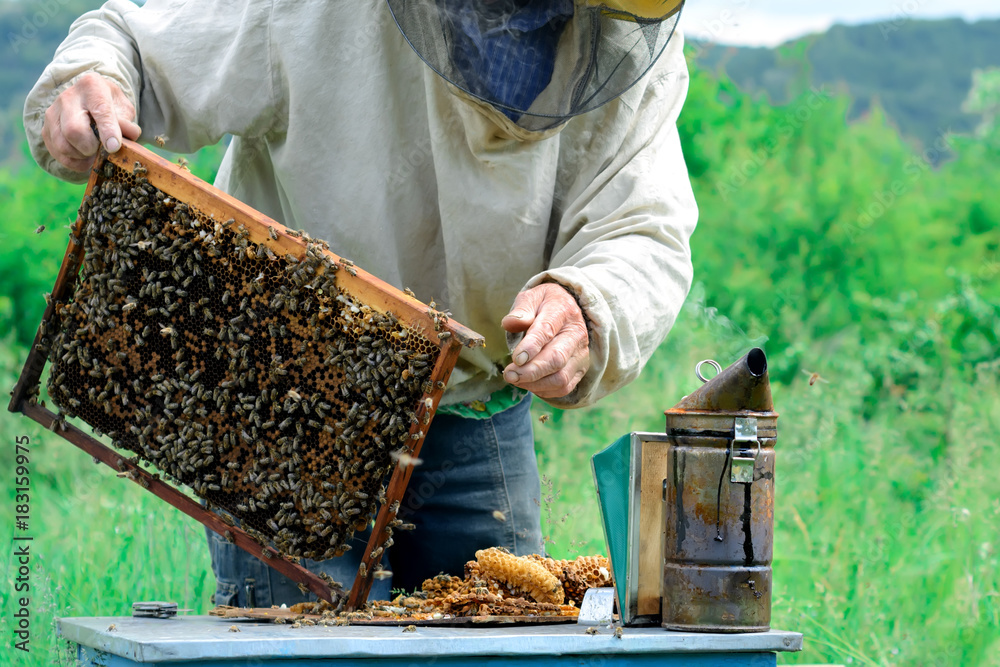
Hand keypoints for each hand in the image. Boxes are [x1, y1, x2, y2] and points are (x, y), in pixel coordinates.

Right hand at [42, 72, 140, 172]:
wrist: (89, 100)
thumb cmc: (110, 106)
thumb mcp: (124, 108)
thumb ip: (126, 124)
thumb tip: (122, 141)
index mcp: (92, 86)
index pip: (100, 110)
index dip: (107, 131)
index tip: (114, 147)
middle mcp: (68, 97)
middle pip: (74, 130)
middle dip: (91, 147)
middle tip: (102, 149)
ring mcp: (53, 113)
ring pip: (63, 145)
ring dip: (82, 157)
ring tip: (94, 154)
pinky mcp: (46, 129)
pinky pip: (57, 153)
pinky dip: (74, 163)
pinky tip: (85, 160)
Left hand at [501, 283, 589, 398]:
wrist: (568, 308)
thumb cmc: (544, 304)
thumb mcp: (531, 297)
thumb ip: (521, 310)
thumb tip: (510, 323)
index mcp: (562, 311)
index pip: (547, 331)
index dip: (531, 347)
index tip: (516, 359)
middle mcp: (576, 334)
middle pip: (556, 359)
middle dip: (531, 371)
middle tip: (509, 375)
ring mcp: (581, 353)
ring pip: (561, 378)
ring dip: (535, 384)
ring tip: (515, 379)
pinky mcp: (580, 368)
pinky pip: (564, 387)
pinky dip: (544, 390)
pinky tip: (529, 383)